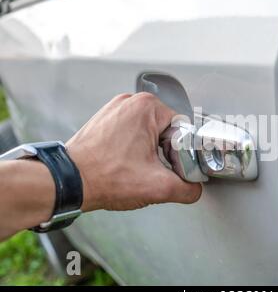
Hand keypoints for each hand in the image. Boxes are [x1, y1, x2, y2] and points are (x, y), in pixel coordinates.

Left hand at [66, 92, 201, 211]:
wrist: (69, 181)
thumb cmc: (104, 176)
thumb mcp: (158, 187)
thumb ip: (188, 189)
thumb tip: (194, 189)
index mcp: (147, 107)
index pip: (182, 130)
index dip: (182, 155)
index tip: (172, 169)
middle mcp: (130, 102)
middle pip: (166, 131)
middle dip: (165, 154)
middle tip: (154, 171)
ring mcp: (115, 109)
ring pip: (149, 133)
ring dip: (149, 152)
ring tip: (137, 168)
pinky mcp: (105, 120)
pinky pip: (131, 133)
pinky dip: (133, 149)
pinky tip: (126, 164)